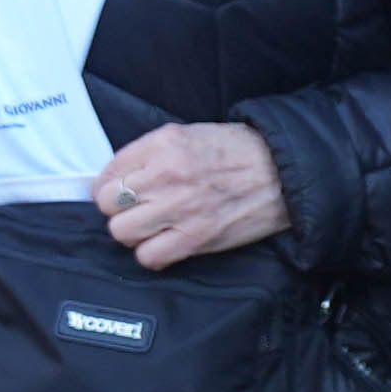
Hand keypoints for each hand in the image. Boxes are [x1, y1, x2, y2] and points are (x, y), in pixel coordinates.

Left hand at [95, 121, 289, 268]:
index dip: (108, 187)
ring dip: (133, 233)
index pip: (106, 174)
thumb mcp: (188, 134)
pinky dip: (153, 254)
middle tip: (138, 209)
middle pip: (107, 205)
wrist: (283, 172)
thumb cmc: (238, 152)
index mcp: (162, 146)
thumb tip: (117, 177)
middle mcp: (167, 175)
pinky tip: (165, 244)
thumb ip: (149, 153)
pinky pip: (149, 257)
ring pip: (122, 232)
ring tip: (151, 228)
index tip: (118, 193)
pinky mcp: (196, 237)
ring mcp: (180, 208)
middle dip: (119, 210)